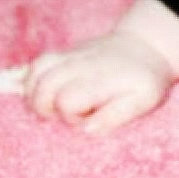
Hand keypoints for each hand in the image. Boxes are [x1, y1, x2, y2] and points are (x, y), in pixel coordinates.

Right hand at [23, 31, 173, 134]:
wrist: (145, 46)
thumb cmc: (144, 79)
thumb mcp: (144, 100)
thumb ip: (116, 115)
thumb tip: (87, 131)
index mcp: (98, 79)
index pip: (67, 100)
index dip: (72, 116)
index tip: (88, 117)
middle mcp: (79, 65)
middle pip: (43, 87)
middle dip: (47, 107)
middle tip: (66, 113)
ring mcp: (69, 56)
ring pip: (35, 72)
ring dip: (36, 95)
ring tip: (52, 106)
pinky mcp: (64, 54)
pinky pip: (36, 65)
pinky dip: (32, 80)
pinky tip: (44, 93)